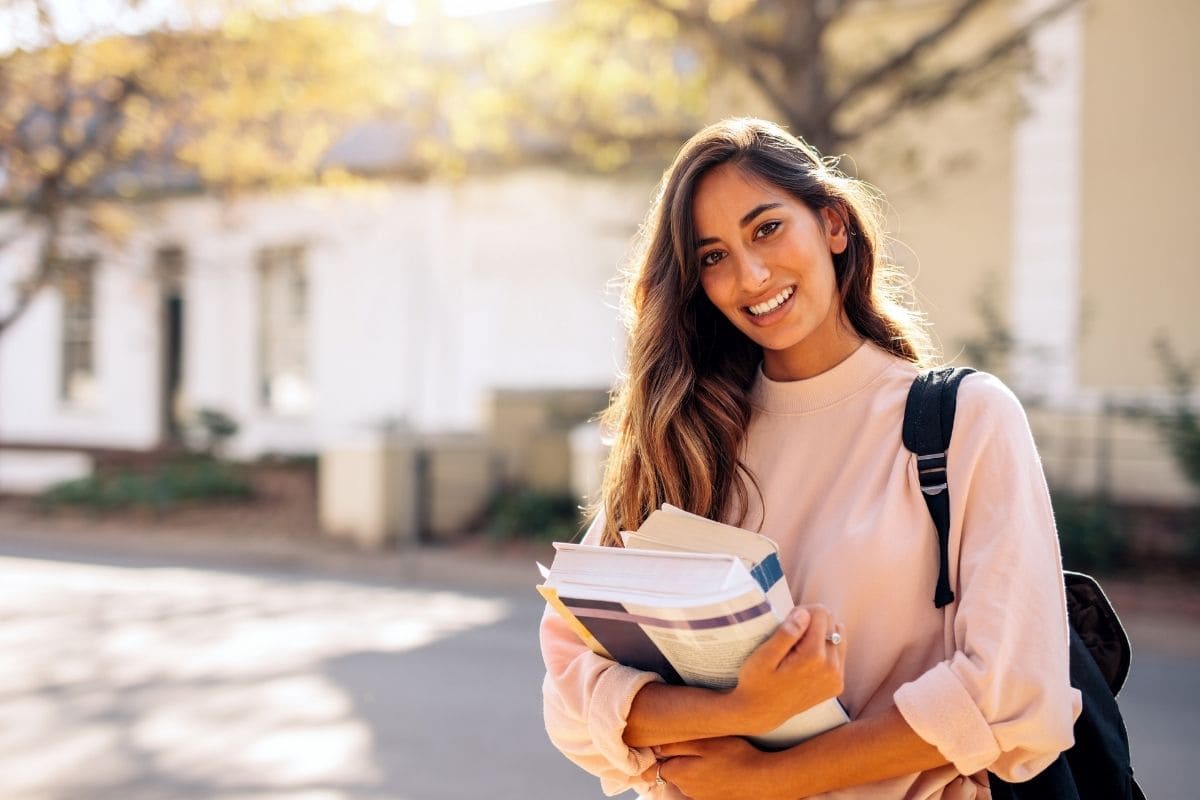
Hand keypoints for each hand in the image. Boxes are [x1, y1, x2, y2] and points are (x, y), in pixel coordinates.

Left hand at [647, 737, 772, 799]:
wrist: (763, 781)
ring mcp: (699, 797)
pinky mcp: (712, 798)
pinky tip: (717, 768)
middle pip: (671, 773)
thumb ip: (677, 745)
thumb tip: (656, 747)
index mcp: (679, 774)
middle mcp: (685, 789)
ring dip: (690, 768)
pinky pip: (700, 786)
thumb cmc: (735, 757)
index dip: (658, 755)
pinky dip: (704, 777)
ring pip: (686, 779)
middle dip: (674, 760)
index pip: (656, 766)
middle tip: (689, 744)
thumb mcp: (705, 742)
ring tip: (707, 754)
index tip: (661, 746)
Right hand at [729, 604, 844, 733]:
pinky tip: (806, 659)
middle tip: (790, 636)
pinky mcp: (837, 685)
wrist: (761, 713)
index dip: (802, 612)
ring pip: (838, 636)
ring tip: (798, 647)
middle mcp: (832, 668)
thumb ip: (786, 634)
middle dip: (812, 622)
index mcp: (814, 657)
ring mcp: (837, 678)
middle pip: (832, 623)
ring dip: (820, 635)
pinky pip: (838, 653)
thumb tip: (805, 614)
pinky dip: (824, 649)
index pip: (822, 613)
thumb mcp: (763, 656)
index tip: (787, 623)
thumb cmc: (757, 682)